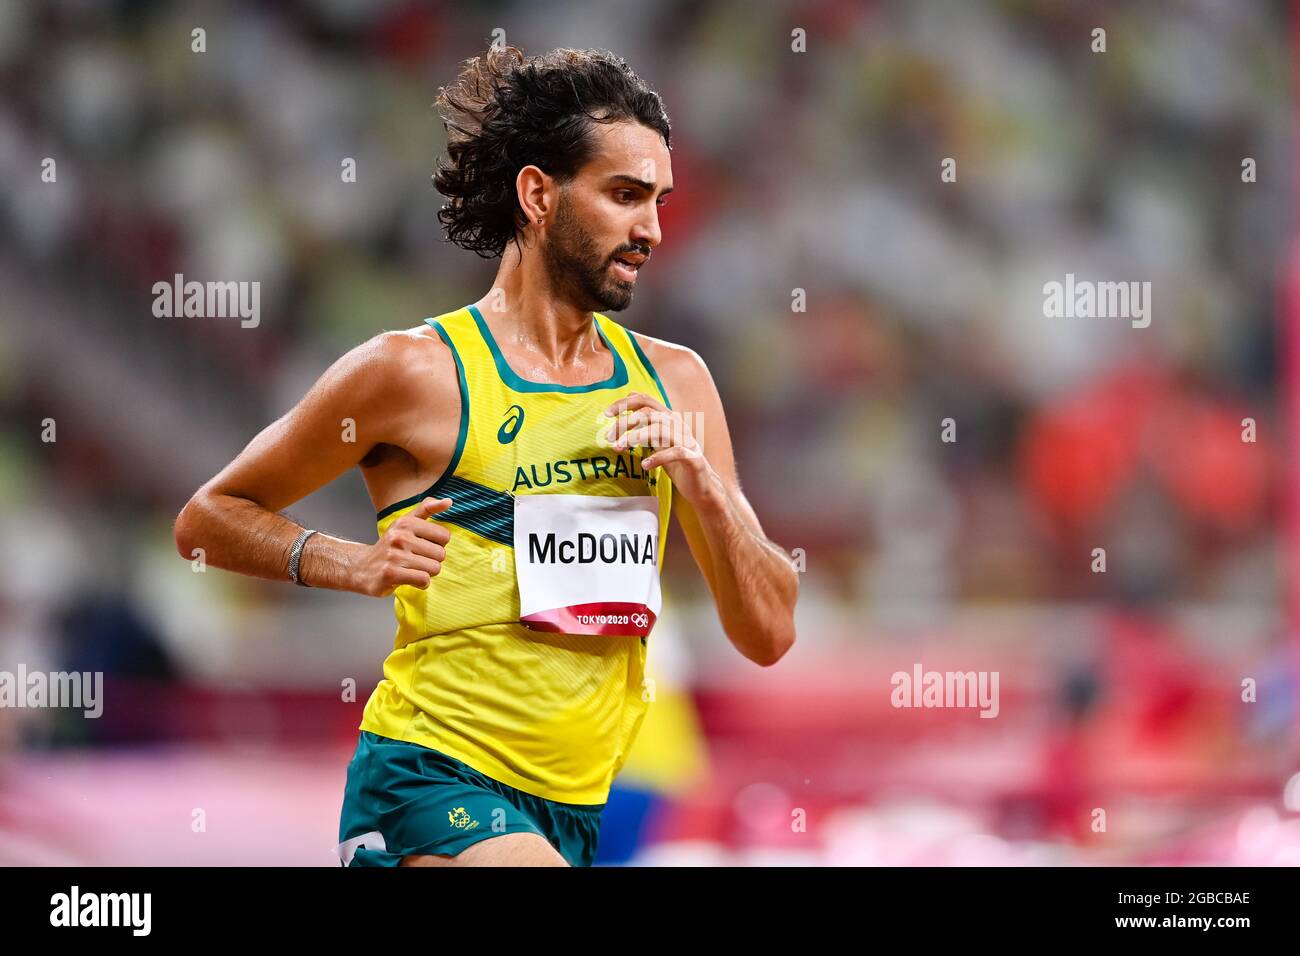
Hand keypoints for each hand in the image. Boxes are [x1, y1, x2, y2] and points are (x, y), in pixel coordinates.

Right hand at [353, 496, 452, 596]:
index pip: (444, 536)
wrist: (361, 567)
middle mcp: (400, 537)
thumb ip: (427, 509)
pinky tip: (410, 579)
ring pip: (434, 568)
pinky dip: (421, 583)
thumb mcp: (406, 522)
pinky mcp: (391, 574)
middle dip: (432, 561)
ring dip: (427, 573)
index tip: (423, 547)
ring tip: (411, 569)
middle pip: (441, 554)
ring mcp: (394, 555)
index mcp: (406, 522)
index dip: (438, 545)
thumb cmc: (390, 546)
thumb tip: (449, 501)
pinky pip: (423, 580)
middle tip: (415, 561)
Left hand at [604, 392, 718, 505]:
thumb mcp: (658, 438)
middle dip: (625, 423)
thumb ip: (646, 420)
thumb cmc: (677, 462)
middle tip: (609, 437)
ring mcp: (687, 440)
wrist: (700, 485)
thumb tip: (630, 395)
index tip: (606, 414)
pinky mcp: (692, 457)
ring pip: (659, 430)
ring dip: (635, 438)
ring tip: (619, 448)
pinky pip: (674, 453)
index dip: (625, 403)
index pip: (646, 400)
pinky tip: (644, 465)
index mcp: (669, 418)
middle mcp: (678, 425)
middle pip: (649, 413)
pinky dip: (657, 458)